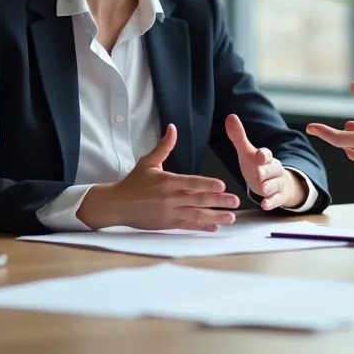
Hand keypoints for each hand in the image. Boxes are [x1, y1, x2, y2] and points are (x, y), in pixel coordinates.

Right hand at [79, 124, 239, 231]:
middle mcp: (170, 198)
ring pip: (196, 215)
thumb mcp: (148, 162)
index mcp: (167, 181)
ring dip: (215, 216)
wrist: (117, 205)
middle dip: (219, 201)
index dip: (207, 184)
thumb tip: (173, 127)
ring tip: (231, 217)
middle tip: (236, 202)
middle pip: (198, 200)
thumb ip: (164, 147)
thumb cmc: (134, 182)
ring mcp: (169, 213)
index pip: (191, 183)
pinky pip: (188, 225)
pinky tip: (214, 226)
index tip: (222, 185)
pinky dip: (201, 226)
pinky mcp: (167, 224)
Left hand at [225, 114, 306, 209]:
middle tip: (260, 173)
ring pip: (276, 184)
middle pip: (273, 169)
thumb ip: (239, 137)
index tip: (259, 154)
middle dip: (267, 171)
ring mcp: (277, 184)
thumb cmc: (260, 167)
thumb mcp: (248, 153)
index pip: (266, 154)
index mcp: (266, 158)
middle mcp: (274, 170)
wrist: (279, 184)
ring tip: (263, 189)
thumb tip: (230, 116)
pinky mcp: (278, 197)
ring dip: (269, 187)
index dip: (263, 154)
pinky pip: (276, 200)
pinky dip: (271, 202)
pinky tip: (265, 205)